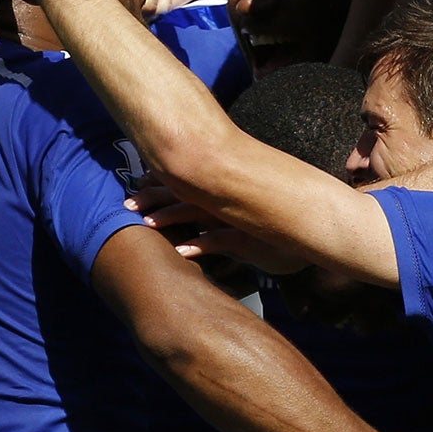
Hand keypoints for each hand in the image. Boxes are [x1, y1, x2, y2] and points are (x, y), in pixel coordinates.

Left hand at [127, 179, 309, 272]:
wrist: (306, 236)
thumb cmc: (270, 228)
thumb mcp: (242, 213)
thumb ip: (219, 208)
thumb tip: (195, 208)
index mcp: (223, 191)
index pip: (186, 181)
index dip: (161, 182)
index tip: (138, 182)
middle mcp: (227, 201)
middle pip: (183, 194)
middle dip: (154, 198)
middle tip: (127, 203)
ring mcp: (237, 219)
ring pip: (198, 213)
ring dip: (170, 218)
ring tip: (147, 223)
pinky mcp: (249, 240)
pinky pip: (221, 241)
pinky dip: (201, 245)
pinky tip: (181, 250)